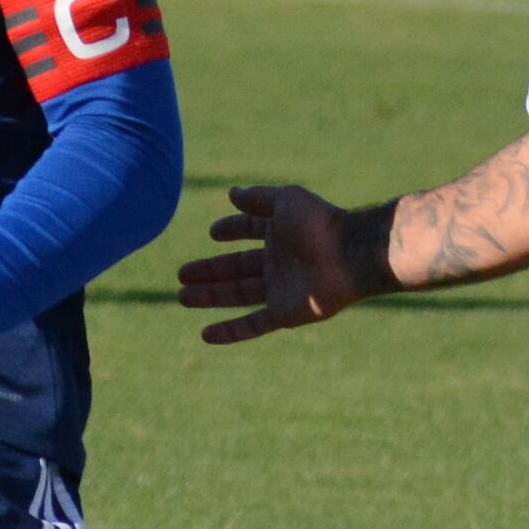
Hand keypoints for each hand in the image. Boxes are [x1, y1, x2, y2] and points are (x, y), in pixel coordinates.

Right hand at [181, 183, 376, 342]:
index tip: (214, 233)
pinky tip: (205, 335)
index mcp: (280, 232)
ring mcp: (281, 289)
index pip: (250, 230)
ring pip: (238, 295)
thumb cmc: (319, 223)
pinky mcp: (285, 313)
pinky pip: (253, 325)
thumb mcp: (285, 200)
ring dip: (210, 296)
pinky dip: (230, 331)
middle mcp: (279, 261)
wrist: (348, 254)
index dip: (232, 229)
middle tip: (181, 274)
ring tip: (181, 297)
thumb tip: (231, 193)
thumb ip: (258, 198)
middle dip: (210, 271)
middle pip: (237, 267)